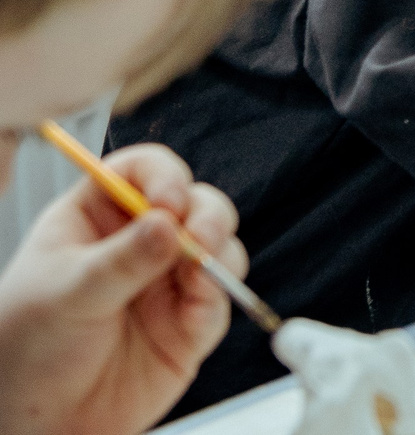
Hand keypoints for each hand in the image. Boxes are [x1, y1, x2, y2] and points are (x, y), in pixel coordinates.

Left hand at [0, 144, 241, 434]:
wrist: (40, 423)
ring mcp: (167, 282)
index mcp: (95, 220)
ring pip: (219, 245)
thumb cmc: (25, 351)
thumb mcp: (65, 295)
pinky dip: (220, 295)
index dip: (163, 176)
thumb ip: (120, 260)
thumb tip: (167, 224)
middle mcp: (138, 244)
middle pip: (194, 203)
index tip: (169, 201)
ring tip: (199, 272)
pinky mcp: (190, 322)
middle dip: (206, 215)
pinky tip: (198, 307)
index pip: (140, 172)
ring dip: (219, 253)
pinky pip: (222, 296)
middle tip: (199, 237)